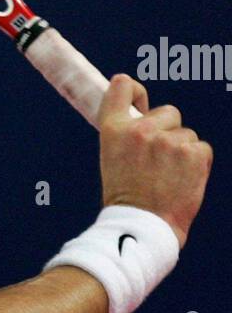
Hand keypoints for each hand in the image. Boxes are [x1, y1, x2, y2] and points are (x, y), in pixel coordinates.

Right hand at [98, 75, 213, 248]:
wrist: (143, 226)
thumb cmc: (126, 198)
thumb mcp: (112, 158)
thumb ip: (126, 135)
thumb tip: (143, 117)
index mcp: (114, 129)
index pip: (122, 86)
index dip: (135, 92)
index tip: (141, 104)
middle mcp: (140, 129)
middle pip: (167, 112)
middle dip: (167, 131)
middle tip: (157, 161)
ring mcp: (168, 140)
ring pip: (186, 134)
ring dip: (182, 152)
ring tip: (168, 177)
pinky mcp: (193, 152)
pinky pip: (201, 148)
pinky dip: (196, 163)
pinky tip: (182, 181)